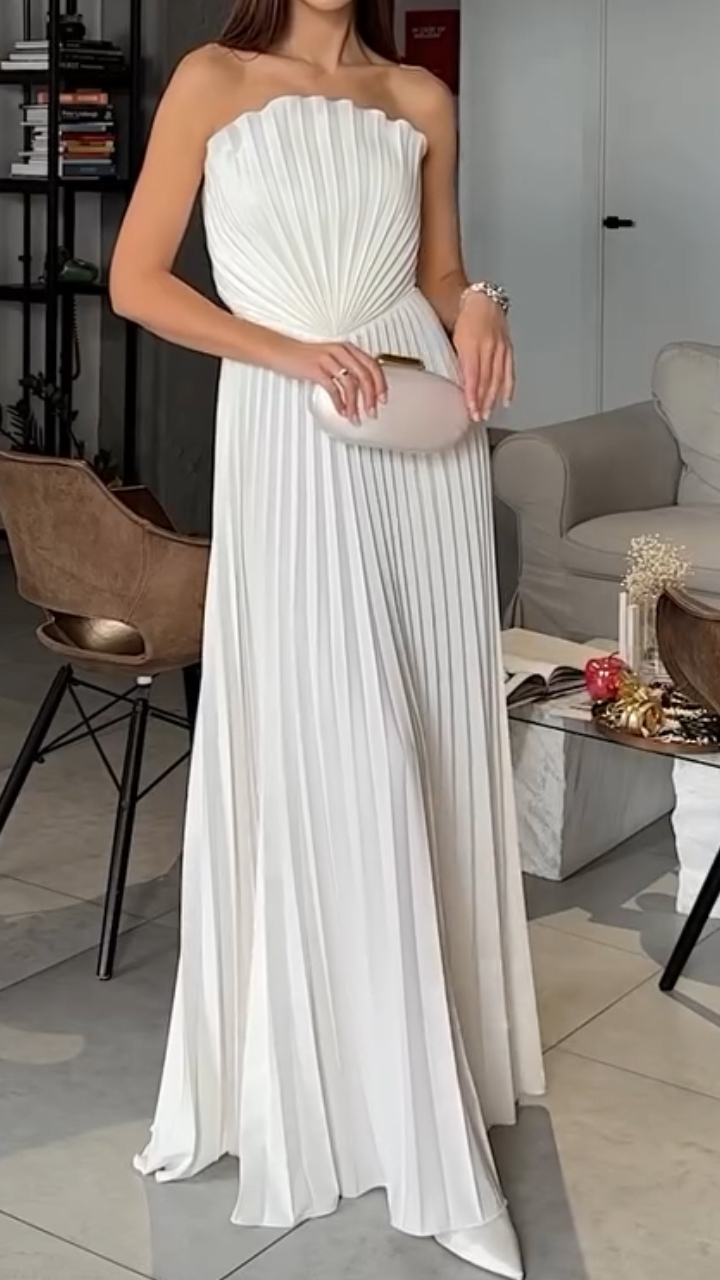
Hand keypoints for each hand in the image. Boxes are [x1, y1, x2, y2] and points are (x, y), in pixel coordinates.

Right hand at [278, 340, 386, 422]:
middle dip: (371, 397)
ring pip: (351, 384)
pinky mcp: (316, 369)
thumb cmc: (305, 356)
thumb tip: (363, 387)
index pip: (373, 365)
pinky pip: (333, 389)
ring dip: (355, 404)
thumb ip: (347, 368)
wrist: (281, 351)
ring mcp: (328, 360)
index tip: (383, 399)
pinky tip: (341, 411)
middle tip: (372, 411)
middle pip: (365, 375)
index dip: (381, 384)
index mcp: (347, 348)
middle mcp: (340, 351)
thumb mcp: (331, 358)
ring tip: (355, 416)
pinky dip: (339, 403)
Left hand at [453, 292, 514, 422]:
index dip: (472, 394)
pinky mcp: (508, 348)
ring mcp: (500, 348)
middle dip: (482, 401)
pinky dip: (508, 387)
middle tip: (478, 416)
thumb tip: (455, 382)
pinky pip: (509, 371)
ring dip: (492, 398)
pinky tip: (505, 400)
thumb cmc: (465, 317)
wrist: (482, 299)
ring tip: (487, 413)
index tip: (470, 409)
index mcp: (471, 344)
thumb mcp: (454, 337)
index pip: (473, 375)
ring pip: (498, 378)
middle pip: (486, 380)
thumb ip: (456, 359)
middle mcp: (488, 347)